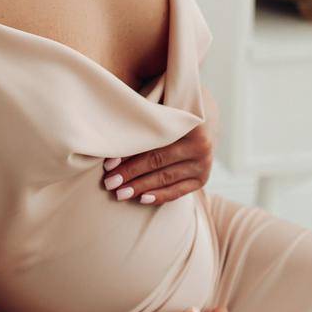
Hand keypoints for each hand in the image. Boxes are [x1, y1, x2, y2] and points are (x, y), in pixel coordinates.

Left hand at [101, 118, 215, 206]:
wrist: (199, 123)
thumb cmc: (170, 115)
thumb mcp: (160, 111)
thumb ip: (142, 120)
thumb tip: (110, 138)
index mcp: (190, 123)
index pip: (153, 141)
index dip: (129, 152)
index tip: (108, 164)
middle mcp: (201, 145)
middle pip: (158, 161)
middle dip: (130, 173)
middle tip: (109, 183)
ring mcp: (203, 164)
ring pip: (166, 178)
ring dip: (140, 187)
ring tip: (120, 193)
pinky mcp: (201, 179)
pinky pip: (178, 191)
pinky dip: (159, 196)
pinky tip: (142, 199)